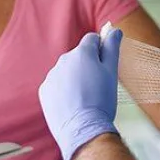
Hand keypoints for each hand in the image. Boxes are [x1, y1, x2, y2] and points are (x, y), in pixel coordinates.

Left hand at [39, 30, 122, 159]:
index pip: (92, 39)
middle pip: (79, 56)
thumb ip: (112, 48)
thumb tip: (114, 30)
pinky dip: (64, 90)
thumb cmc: (102, 100)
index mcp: (81, 53)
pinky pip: (56, 85)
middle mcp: (63, 60)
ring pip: (67, 71)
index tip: (105, 63)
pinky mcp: (44, 91)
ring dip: (75, 78)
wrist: (83, 129)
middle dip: (88, 65)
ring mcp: (52, 76)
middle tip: (98, 85)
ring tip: (85, 98)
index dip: (101, 48)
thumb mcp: (111, 72)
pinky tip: (73, 104)